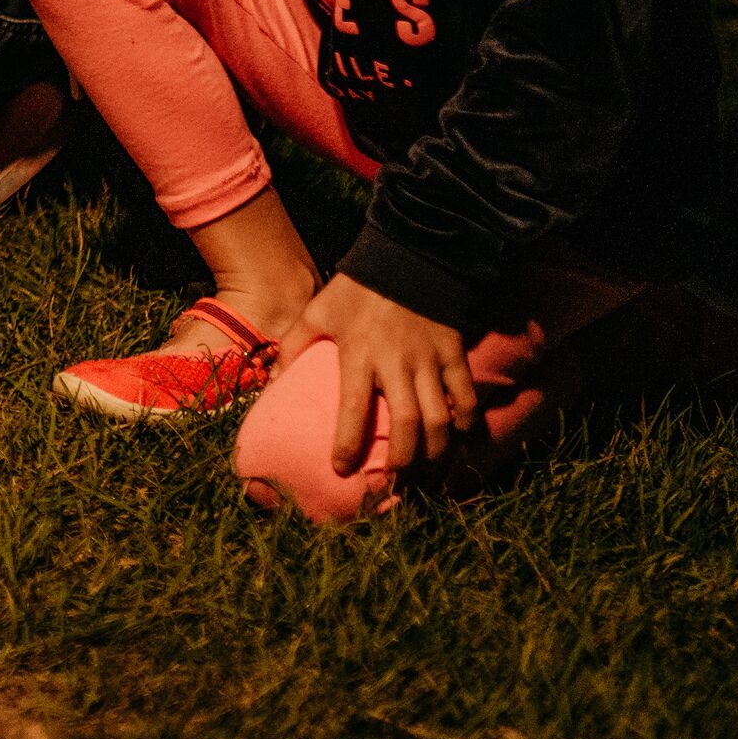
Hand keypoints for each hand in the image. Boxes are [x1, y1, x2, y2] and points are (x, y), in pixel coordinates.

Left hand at [279, 273, 479, 476]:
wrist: (407, 257)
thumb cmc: (356, 290)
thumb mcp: (317, 312)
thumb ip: (294, 347)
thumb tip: (271, 383)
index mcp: (358, 354)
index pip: (354, 409)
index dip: (348, 444)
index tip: (341, 469)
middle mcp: (396, 362)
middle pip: (407, 425)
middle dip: (402, 461)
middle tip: (393, 481)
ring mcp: (429, 360)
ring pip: (440, 419)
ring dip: (434, 451)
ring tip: (424, 471)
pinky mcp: (454, 354)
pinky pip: (466, 396)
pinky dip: (466, 421)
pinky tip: (457, 438)